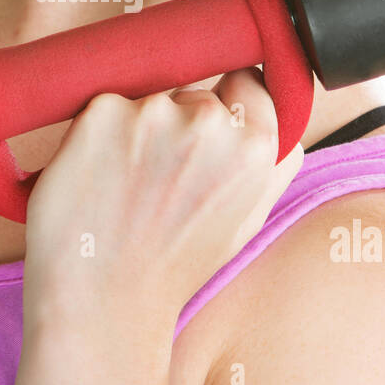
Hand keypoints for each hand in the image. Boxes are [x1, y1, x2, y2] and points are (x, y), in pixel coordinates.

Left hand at [23, 68, 304, 341]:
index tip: (203, 138)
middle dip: (177, 127)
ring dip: (135, 131)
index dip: (225, 107)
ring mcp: (151, 114)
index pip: (247, 83)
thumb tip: (288, 135)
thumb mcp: (244, 226)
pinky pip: (104, 107)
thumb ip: (272, 172)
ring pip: (146, 102)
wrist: (100, 301)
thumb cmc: (171, 268)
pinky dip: (98, 135)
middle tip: (157, 183)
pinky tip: (96, 178)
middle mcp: (208, 123)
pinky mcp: (101, 113)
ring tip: (124, 188)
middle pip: (193, 95)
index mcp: (254, 147)